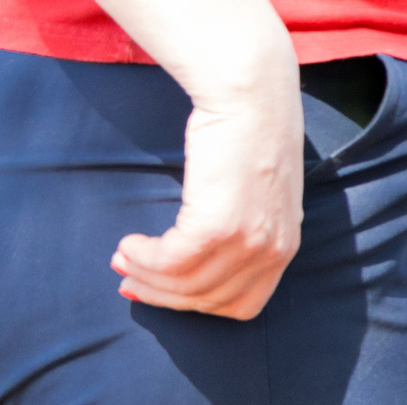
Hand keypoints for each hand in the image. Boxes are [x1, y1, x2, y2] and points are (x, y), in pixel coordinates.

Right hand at [94, 0, 302, 319]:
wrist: (252, 97)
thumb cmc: (248, 135)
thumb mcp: (257, 194)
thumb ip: (242, 227)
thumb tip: (197, 250)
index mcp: (284, 249)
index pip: (240, 305)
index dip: (195, 305)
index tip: (161, 289)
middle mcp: (272, 252)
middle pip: (208, 300)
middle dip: (162, 294)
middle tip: (127, 278)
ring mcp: (249, 242)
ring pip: (187, 285)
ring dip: (146, 277)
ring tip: (122, 257)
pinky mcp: (220, 225)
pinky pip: (174, 262)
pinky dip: (146, 259)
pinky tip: (129, 243)